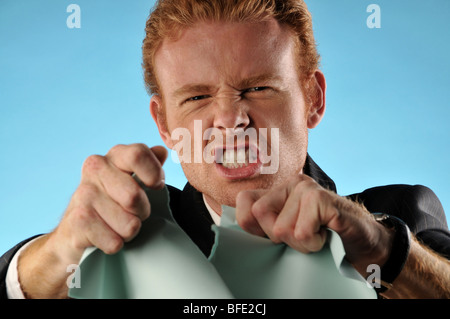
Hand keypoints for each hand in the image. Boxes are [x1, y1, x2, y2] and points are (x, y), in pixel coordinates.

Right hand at [50, 144, 167, 263]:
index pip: (138, 154)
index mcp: (114, 156)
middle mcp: (95, 169)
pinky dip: (115, 244)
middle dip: (142, 212)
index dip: (154, 173)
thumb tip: (161, 151)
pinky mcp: (77, 222)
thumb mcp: (132, 179)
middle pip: (134, 196)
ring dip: (128, 231)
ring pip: (129, 225)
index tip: (155, 186)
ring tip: (116, 224)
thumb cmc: (112, 201)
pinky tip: (104, 236)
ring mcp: (83, 195)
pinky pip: (115, 242)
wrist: (74, 231)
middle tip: (133, 212)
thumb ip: (149, 164)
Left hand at [235, 174, 393, 272]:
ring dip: (301, 243)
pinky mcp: (323, 199)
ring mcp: (307, 188)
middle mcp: (291, 184)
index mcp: (279, 190)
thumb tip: (237, 223)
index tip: (276, 236)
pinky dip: (314, 243)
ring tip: (317, 236)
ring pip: (283, 228)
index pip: (245, 203)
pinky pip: (303, 231)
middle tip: (301, 236)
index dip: (255, 227)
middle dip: (279, 237)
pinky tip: (325, 234)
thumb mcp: (288, 232)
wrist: (362, 241)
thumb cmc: (322, 236)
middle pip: (260, 214)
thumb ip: (262, 225)